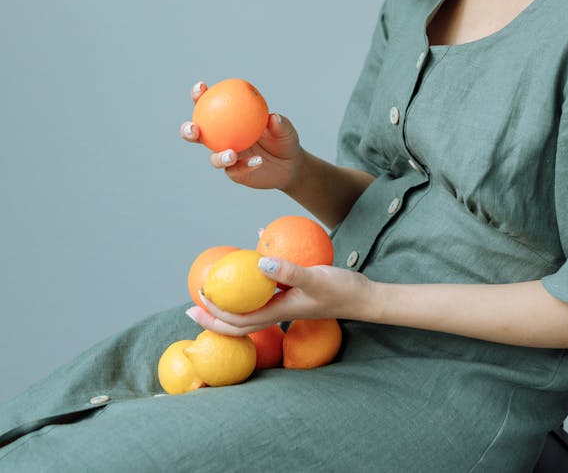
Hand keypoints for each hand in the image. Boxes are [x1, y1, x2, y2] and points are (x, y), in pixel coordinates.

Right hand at [180, 80, 302, 191]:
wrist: (290, 164)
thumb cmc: (284, 139)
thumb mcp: (285, 129)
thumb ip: (279, 123)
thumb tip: (273, 117)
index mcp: (230, 120)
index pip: (209, 105)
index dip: (199, 96)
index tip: (201, 88)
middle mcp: (223, 138)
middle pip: (199, 135)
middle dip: (188, 130)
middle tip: (193, 128)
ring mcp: (227, 157)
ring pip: (214, 158)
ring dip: (219, 156)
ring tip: (231, 154)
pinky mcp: (235, 174)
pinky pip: (236, 170)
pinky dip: (245, 166)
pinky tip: (257, 162)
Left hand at [185, 259, 376, 336]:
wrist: (365, 297)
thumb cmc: (341, 289)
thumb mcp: (315, 277)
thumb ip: (288, 271)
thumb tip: (258, 264)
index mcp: (279, 311)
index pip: (239, 322)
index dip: (216, 316)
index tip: (198, 303)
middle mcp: (280, 310)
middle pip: (240, 321)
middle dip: (215, 316)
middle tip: (195, 304)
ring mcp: (288, 303)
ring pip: (252, 307)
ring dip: (232, 302)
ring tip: (217, 288)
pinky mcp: (296, 292)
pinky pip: (269, 287)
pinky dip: (257, 276)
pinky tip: (258, 252)